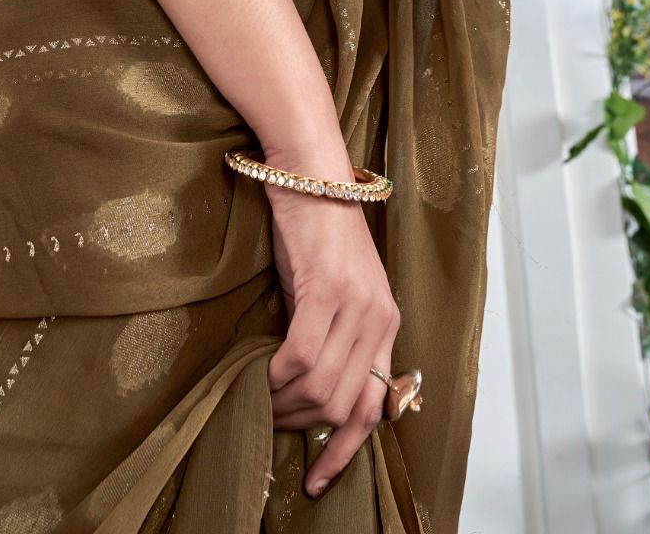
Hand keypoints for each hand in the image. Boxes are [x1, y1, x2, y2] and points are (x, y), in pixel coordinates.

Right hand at [263, 153, 400, 498]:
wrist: (308, 171)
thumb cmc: (313, 228)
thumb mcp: (333, 291)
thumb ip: (332, 336)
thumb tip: (308, 391)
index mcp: (388, 324)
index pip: (378, 409)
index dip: (347, 451)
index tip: (318, 479)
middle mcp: (381, 319)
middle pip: (347, 406)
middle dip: (306, 428)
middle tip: (272, 422)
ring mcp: (358, 304)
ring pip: (323, 387)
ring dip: (287, 403)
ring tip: (261, 399)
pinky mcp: (328, 287)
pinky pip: (303, 356)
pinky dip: (279, 375)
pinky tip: (262, 374)